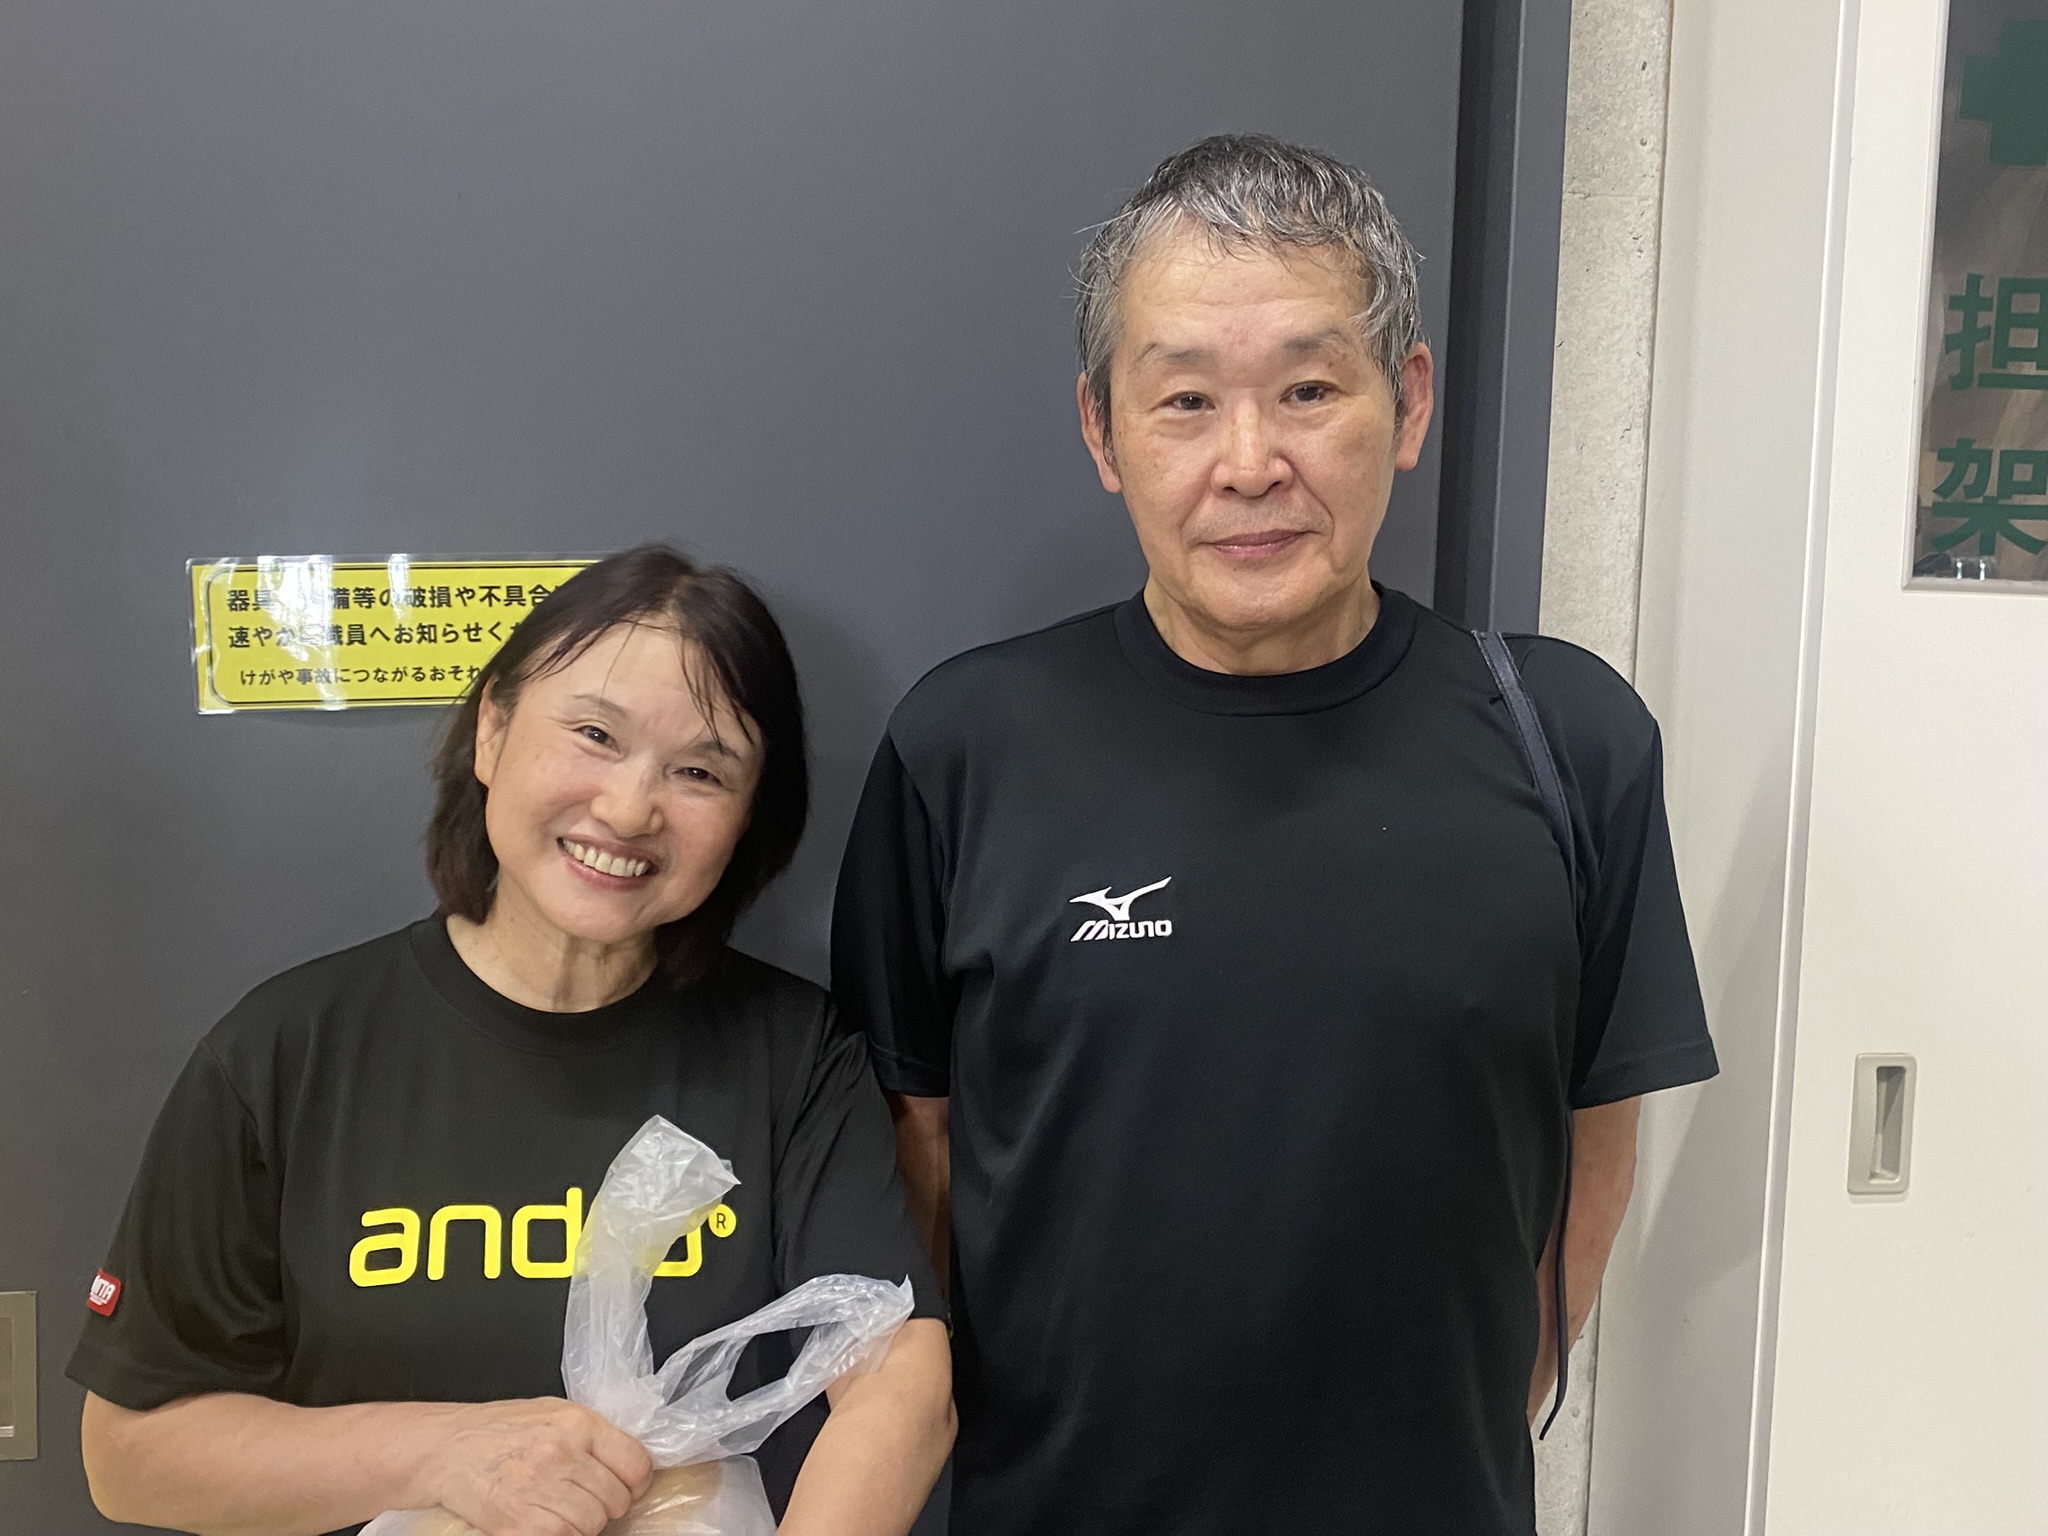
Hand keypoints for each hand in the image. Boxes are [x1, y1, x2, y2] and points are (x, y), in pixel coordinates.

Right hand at [423, 1398, 651, 1535]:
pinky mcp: (520, 1524)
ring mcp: (541, 1491)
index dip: (635, 1483)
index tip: (626, 1488)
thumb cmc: (499, 1429)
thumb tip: (626, 1463)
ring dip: (582, 1525)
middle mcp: (564, 1455)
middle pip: (616, 1500)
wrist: (447, 1449)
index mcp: (578, 1424)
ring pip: (592, 1525)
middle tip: (583, 1500)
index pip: (636, 1464)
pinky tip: (543, 1522)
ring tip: (560, 1510)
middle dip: (605, 1506)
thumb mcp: (553, 1413)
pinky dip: (559, 1535)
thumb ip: (592, 1435)